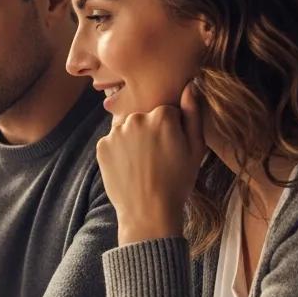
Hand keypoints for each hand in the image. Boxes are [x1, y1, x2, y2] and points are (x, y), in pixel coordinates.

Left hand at [96, 82, 206, 245]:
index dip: (171, 129)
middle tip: (156, 157)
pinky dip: (119, 151)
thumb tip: (190, 84)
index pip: (167, 111)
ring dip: (133, 139)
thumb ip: (193, 113)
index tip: (172, 148)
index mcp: (163, 115)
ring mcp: (116, 132)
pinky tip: (129, 167)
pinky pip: (113, 141)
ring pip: (127, 128)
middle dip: (150, 131)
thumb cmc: (177, 181)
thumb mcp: (196, 149)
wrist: (148, 211)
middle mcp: (137, 118)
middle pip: (145, 116)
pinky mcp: (102, 145)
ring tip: (142, 163)